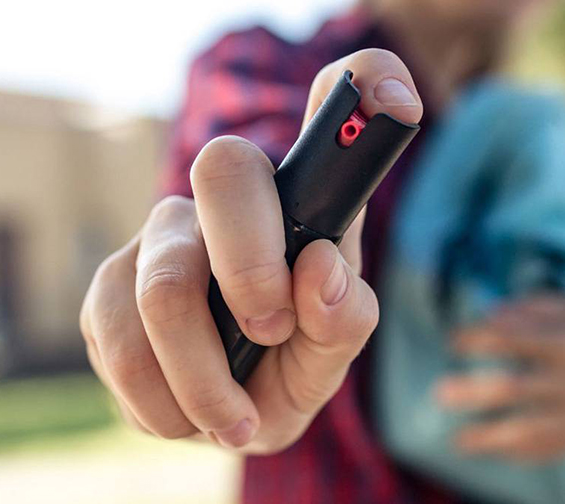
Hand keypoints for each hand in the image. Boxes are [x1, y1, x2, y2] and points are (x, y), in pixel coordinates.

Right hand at [79, 49, 422, 452]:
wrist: (229, 414)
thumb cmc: (293, 362)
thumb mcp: (333, 351)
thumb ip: (344, 317)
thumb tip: (317, 269)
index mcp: (303, 201)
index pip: (334, 105)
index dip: (366, 83)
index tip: (398, 106)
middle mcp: (230, 198)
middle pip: (224, 165)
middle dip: (250, 267)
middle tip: (273, 333)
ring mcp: (162, 234)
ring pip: (162, 279)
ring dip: (202, 374)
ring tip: (234, 418)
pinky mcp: (109, 285)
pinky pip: (117, 334)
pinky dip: (159, 398)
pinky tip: (187, 415)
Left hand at [436, 296, 564, 463]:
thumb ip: (535, 308)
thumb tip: (488, 314)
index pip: (514, 340)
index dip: (479, 340)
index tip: (454, 342)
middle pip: (517, 388)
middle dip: (475, 392)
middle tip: (439, 393)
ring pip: (532, 429)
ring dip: (492, 436)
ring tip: (460, 440)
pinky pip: (554, 448)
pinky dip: (523, 453)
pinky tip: (497, 451)